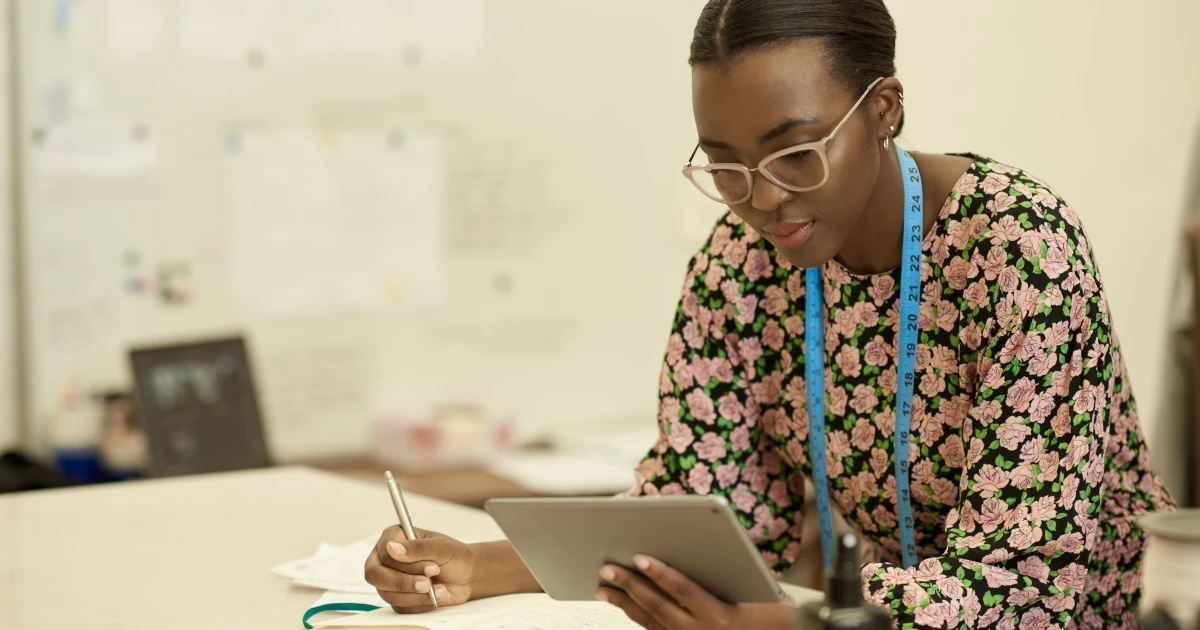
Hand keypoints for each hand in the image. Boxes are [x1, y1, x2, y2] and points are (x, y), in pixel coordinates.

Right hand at [364, 526, 477, 612]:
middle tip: (427, 583)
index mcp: (393, 538)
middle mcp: (386, 559)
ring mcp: (389, 580)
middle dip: (403, 582)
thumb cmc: (454, 555)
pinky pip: (399, 607)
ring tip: (437, 588)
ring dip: (414, 594)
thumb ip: (417, 548)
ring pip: (387, 593)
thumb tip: (391, 549)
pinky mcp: (397, 597)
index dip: (404, 564)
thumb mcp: (440, 547)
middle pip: (376, 575)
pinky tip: (434, 595)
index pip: (384, 554)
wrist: (466, 576)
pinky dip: (419, 603)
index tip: (430, 566)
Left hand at [595, 555, 795, 629]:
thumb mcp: (751, 590)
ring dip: (624, 603)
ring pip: (650, 622)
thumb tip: (685, 546)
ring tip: (603, 588)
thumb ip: (718, 572)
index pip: (683, 590)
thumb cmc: (765, 613)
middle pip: (657, 606)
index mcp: (719, 617)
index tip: (638, 557)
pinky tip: (624, 605)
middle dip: (629, 586)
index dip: (660, 573)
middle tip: (606, 569)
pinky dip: (636, 616)